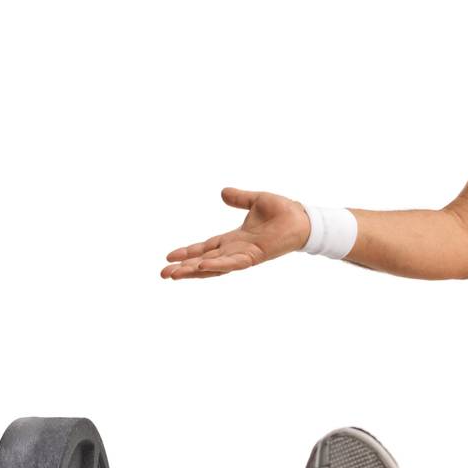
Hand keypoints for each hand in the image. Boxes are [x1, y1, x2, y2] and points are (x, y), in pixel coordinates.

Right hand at [160, 187, 312, 278]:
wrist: (304, 218)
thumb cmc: (284, 212)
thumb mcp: (256, 201)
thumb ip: (239, 198)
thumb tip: (223, 192)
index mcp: (235, 239)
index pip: (206, 248)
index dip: (188, 253)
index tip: (169, 257)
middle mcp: (237, 250)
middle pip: (205, 262)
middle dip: (184, 268)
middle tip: (163, 274)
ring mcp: (245, 255)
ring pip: (214, 267)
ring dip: (194, 271)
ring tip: (173, 275)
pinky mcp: (255, 256)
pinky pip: (232, 264)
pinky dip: (217, 266)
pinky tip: (201, 267)